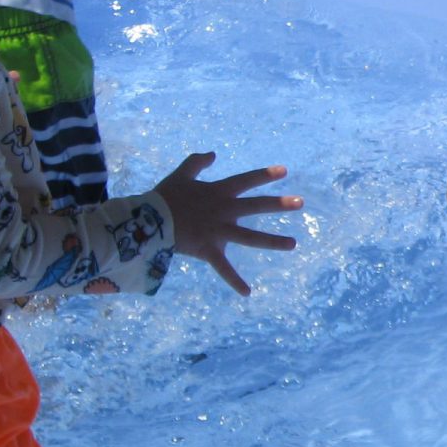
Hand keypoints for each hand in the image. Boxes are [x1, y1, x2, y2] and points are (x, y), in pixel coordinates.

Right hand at [154, 153, 302, 295]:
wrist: (146, 220)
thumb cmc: (164, 197)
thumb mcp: (181, 175)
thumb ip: (197, 163)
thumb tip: (213, 154)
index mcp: (218, 192)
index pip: (246, 181)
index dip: (264, 175)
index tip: (284, 172)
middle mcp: (223, 211)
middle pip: (255, 206)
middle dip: (279, 205)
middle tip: (301, 203)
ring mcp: (218, 231)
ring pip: (250, 237)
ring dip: (272, 241)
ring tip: (293, 244)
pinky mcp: (209, 250)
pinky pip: (224, 268)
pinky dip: (234, 281)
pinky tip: (248, 292)